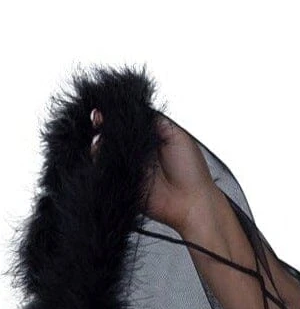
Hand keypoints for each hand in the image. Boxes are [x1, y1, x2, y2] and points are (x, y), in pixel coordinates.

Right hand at [89, 105, 215, 231]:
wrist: (193, 201)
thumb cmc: (191, 170)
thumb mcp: (175, 134)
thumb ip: (153, 120)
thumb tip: (131, 107)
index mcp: (149, 138)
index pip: (126, 122)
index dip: (115, 114)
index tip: (106, 107)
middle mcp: (137, 152)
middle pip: (112, 134)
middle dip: (102, 124)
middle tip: (98, 118)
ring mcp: (128, 166)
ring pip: (104, 150)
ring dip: (99, 141)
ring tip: (100, 134)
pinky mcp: (123, 181)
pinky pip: (105, 169)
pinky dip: (100, 159)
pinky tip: (100, 150)